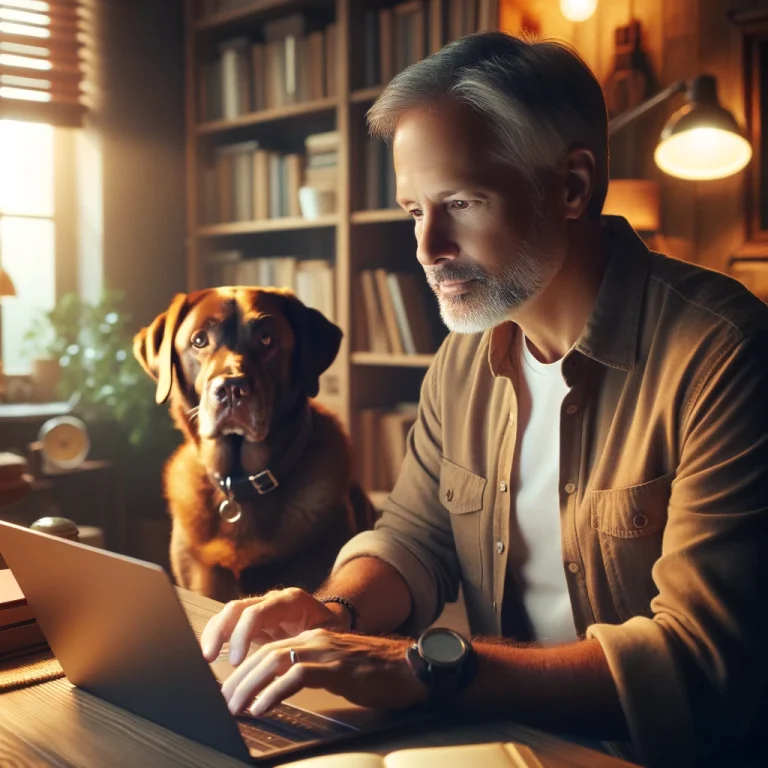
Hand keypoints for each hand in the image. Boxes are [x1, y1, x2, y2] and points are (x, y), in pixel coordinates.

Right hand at [201, 587, 347, 664]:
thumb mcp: (325, 638)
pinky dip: (217, 636)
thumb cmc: (331, 631)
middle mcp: (272, 599)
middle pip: (237, 608)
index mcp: (291, 601)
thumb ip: (308, 648)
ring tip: (207, 658)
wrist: (332, 621)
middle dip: (221, 632)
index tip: (237, 662)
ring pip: (229, 613)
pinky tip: (211, 654)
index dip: (243, 635)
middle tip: (211, 658)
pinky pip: (229, 622)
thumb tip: (292, 668)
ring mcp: (260, 607)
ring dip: (214, 634)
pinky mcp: (252, 619)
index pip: (258, 612)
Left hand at [221, 627, 427, 715]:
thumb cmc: (376, 673)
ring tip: (235, 707)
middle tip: (225, 702)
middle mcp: (316, 638)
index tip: (230, 690)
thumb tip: (280, 690)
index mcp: (314, 638)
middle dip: (240, 679)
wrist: (411, 667)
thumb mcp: (336, 669)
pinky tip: (262, 707)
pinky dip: (274, 692)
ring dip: (250, 685)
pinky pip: (297, 675)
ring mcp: (326, 650)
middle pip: (266, 653)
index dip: (246, 669)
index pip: (269, 648)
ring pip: (275, 660)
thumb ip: (312, 671)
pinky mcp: (336, 667)